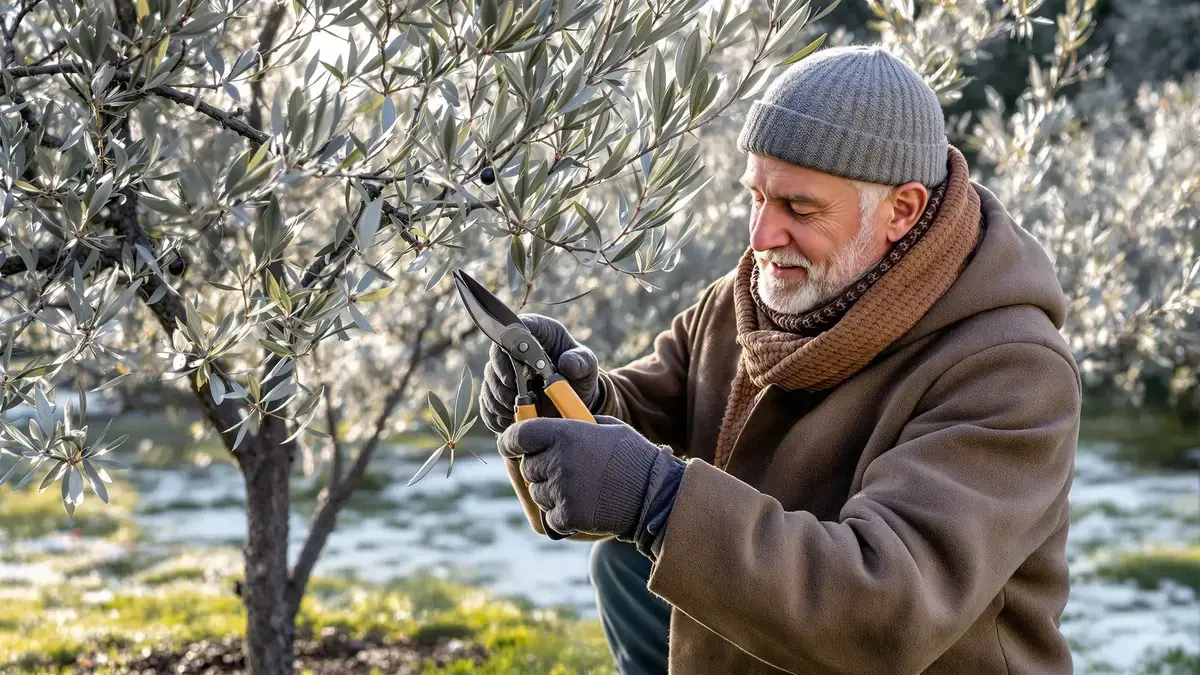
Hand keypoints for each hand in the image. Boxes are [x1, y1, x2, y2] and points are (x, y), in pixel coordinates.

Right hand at [479, 314, 600, 432]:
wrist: (577, 398)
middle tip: (516, 399)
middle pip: (494, 361)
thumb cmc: (581, 373)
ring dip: (498, 402)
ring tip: (517, 413)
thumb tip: (566, 364)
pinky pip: (487, 405)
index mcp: (536, 333)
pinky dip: (495, 416)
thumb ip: (580, 362)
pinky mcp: (501, 394)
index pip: (512, 332)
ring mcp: (505, 372)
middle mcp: (515, 350)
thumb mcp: (587, 365)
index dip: (506, 352)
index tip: (514, 376)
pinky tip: (511, 421)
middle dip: (501, 384)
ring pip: (488, 385)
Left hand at [497, 415, 681, 539]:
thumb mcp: (606, 428)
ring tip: (582, 490)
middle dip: (541, 470)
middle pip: (528, 468)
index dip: (510, 442)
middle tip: (565, 471)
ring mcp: (561, 490)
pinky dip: (562, 517)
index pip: (519, 436)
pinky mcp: (567, 516)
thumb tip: (549, 429)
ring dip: (552, 493)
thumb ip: (573, 427)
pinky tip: (585, 508)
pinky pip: (550, 517)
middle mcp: (558, 460)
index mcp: (565, 434)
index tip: (510, 447)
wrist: (655, 495)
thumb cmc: (633, 458)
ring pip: (538, 493)